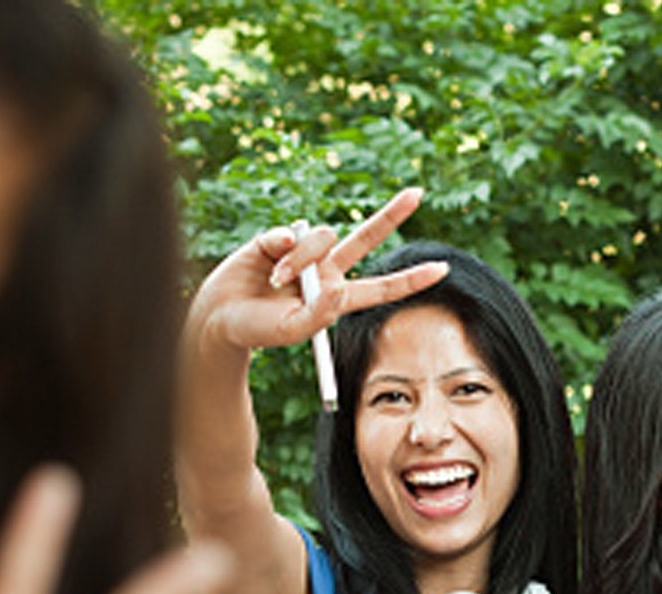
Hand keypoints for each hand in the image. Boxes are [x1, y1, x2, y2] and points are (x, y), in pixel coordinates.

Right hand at [186, 187, 448, 356]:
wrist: (219, 316)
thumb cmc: (256, 332)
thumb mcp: (291, 330)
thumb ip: (318, 314)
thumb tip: (338, 289)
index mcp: (335, 297)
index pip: (380, 287)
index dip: (410, 279)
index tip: (442, 269)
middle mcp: (325, 270)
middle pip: (365, 238)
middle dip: (392, 215)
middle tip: (418, 193)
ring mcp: (303, 251)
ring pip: (321, 237)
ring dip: (302, 259)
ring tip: (277, 281)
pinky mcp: (278, 237)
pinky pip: (292, 232)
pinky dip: (281, 248)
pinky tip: (268, 262)